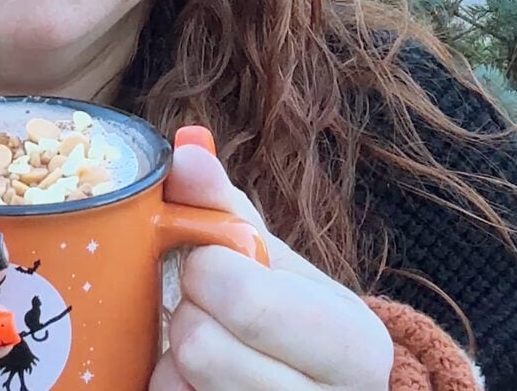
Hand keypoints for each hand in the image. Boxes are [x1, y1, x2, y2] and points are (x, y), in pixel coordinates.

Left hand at [150, 132, 393, 390]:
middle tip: (201, 306)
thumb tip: (187, 149)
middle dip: (186, 313)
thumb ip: (226, 207)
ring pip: (176, 384)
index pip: (244, 298)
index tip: (212, 265)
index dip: (205, 270)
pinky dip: (165, 387)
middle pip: (201, 348)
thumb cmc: (299, 320)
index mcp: (351, 342)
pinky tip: (191, 378)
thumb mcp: (279, 264)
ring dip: (170, 356)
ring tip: (204, 343)